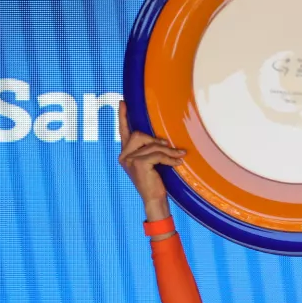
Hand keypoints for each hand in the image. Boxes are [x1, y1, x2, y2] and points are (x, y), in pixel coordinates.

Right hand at [118, 101, 184, 220]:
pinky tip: (178, 162)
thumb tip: (162, 139)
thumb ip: (150, 149)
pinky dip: (170, 158)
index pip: (123, 132)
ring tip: (179, 156)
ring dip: (168, 151)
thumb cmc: (154, 181)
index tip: (122, 102)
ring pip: (152, 145)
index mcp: (125, 154)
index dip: (123, 117)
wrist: (154, 199)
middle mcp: (123, 156)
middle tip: (169, 147)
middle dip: (156, 140)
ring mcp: (129, 160)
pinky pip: (158, 154)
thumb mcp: (150, 162)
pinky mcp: (138, 164)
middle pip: (139, 135)